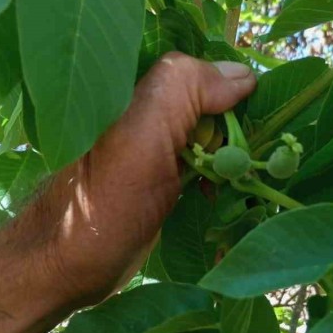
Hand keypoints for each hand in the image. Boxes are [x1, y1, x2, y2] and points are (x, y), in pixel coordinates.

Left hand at [0, 53, 254, 332]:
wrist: (64, 269)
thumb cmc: (101, 205)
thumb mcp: (141, 136)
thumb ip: (184, 88)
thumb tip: (243, 74)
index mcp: (142, 84)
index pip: (208, 63)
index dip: (240, 83)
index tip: (267, 114)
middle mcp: (151, 108)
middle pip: (219, 98)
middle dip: (246, 122)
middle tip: (264, 155)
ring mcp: (159, 145)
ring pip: (218, 133)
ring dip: (241, 153)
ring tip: (251, 176)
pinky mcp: (165, 181)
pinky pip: (210, 165)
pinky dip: (227, 177)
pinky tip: (232, 193)